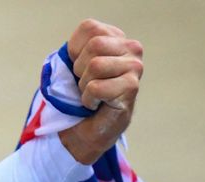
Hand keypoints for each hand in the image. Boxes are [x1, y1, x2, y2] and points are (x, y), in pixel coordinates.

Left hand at [57, 19, 143, 164]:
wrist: (85, 129)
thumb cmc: (79, 95)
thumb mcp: (74, 64)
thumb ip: (76, 50)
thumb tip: (69, 54)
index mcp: (116, 37)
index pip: (89, 28)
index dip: (74, 51)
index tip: (79, 68)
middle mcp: (131, 48)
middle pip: (94, 45)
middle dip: (80, 69)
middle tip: (85, 83)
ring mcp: (135, 67)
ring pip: (96, 65)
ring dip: (85, 86)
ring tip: (92, 94)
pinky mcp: (132, 87)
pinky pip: (96, 87)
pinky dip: (89, 99)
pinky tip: (96, 104)